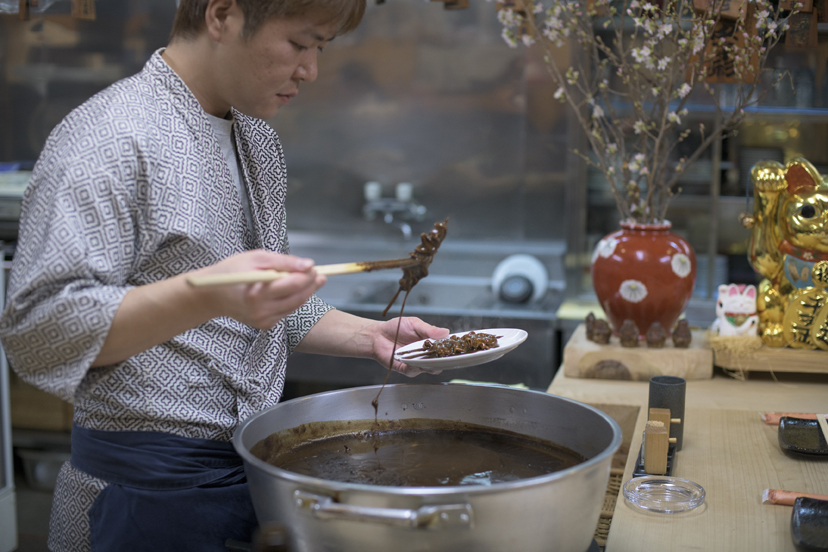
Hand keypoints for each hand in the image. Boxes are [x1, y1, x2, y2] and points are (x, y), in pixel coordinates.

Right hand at [191, 249, 326, 328]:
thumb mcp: (257, 258)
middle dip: (311, 285)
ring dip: (305, 293)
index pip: (293, 285)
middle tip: (321, 274)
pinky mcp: (264, 325)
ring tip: (312, 280)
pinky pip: (285, 312)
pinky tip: (293, 291)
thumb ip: (284, 262)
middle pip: (297, 298)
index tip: (315, 267)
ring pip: (294, 306)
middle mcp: (260, 311)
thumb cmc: (232, 271)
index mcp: (257, 293)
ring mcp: (262, 320)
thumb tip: (308, 264)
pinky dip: (292, 301)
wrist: (211, 295)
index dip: (307, 276)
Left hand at [370, 317, 449, 376]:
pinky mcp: (406, 369)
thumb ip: (430, 329)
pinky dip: (415, 366)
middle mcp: (426, 355)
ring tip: (429, 356)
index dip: (451, 349)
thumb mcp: (415, 324)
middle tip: (445, 354)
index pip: (445, 348)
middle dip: (444, 359)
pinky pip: (414, 371)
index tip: (456, 347)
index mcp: (430, 343)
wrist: (378, 335)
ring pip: (430, 368)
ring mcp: (417, 363)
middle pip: (441, 361)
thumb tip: (446, 332)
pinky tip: (414, 361)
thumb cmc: (396, 328)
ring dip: (431, 363)